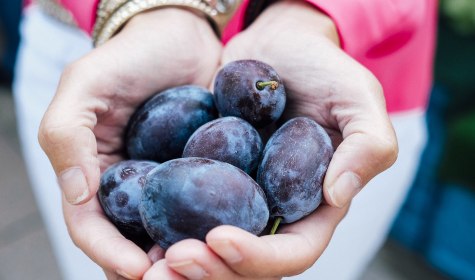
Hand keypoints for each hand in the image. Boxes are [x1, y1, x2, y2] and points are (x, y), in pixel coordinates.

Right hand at [38, 8, 221, 278]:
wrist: (182, 35)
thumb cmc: (130, 54)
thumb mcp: (86, 84)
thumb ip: (67, 134)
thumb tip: (76, 195)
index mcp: (94, 174)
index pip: (92, 228)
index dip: (110, 254)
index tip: (141, 269)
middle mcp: (132, 187)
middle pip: (133, 242)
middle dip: (154, 267)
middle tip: (180, 276)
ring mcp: (170, 184)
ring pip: (172, 234)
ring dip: (188, 255)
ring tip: (209, 264)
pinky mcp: (205, 175)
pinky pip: (208, 210)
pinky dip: (218, 229)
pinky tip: (234, 236)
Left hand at [144, 1, 397, 278]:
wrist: (278, 46)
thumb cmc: (323, 68)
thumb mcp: (358, 98)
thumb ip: (368, 146)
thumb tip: (337, 195)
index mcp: (315, 207)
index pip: (292, 252)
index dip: (257, 257)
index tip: (218, 239)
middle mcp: (275, 212)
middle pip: (245, 265)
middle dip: (210, 271)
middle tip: (172, 259)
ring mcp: (241, 200)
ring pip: (211, 251)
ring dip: (181, 264)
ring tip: (148, 261)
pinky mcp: (210, 182)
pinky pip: (186, 216)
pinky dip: (163, 230)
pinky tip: (137, 229)